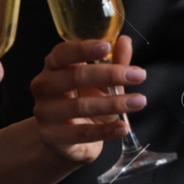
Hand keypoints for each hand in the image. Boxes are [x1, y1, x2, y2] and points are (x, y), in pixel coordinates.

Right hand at [29, 35, 143, 164]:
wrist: (66, 142)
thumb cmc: (82, 103)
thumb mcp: (100, 83)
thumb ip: (112, 62)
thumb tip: (125, 41)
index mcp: (53, 66)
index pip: (63, 53)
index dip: (84, 49)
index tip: (107, 46)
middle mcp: (44, 86)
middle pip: (75, 76)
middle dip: (110, 75)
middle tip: (138, 75)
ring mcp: (45, 112)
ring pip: (81, 106)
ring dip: (114, 103)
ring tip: (139, 101)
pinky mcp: (52, 136)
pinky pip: (82, 133)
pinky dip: (106, 130)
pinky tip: (123, 127)